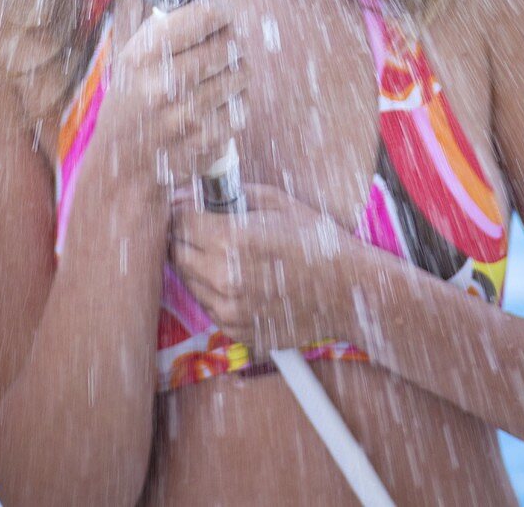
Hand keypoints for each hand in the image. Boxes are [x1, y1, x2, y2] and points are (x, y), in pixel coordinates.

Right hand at [93, 0, 249, 183]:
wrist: (125, 167)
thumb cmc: (132, 96)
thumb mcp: (141, 49)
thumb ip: (181, 6)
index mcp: (143, 53)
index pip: (207, 14)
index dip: (223, 9)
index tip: (221, 12)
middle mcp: (164, 83)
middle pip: (230, 42)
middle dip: (230, 39)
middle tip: (219, 43)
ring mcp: (187, 115)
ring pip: (242, 73)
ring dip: (236, 69)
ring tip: (216, 74)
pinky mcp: (206, 141)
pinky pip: (243, 106)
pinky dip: (234, 101)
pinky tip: (214, 103)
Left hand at [170, 183, 350, 357]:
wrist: (349, 291)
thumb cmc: (315, 240)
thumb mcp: (275, 201)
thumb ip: (227, 194)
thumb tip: (189, 192)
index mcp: (231, 240)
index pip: (178, 220)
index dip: (180, 209)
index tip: (188, 205)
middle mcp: (223, 278)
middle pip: (174, 252)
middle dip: (181, 235)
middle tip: (200, 226)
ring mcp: (229, 309)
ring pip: (186, 281)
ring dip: (195, 263)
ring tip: (226, 252)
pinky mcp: (236, 330)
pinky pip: (207, 306)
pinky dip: (213, 290)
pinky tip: (239, 277)